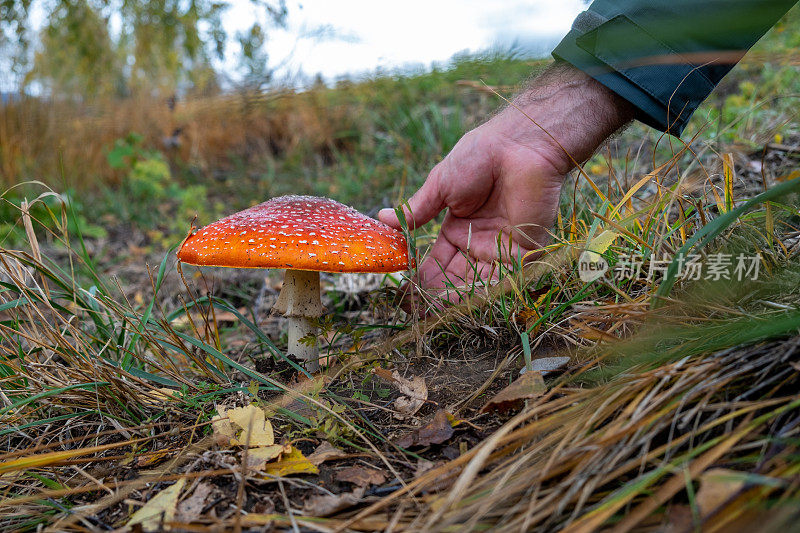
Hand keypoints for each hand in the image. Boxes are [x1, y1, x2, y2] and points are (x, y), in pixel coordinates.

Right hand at [379, 61, 633, 302]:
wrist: (519, 143)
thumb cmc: (480, 156)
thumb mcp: (441, 185)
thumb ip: (417, 209)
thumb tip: (382, 219)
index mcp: (459, 228)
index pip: (438, 261)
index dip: (422, 278)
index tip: (406, 294)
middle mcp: (480, 242)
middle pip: (456, 276)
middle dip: (438, 295)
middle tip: (418, 311)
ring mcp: (502, 247)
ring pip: (478, 281)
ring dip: (458, 297)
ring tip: (436, 310)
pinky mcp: (526, 249)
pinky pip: (505, 277)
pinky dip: (486, 290)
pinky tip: (465, 299)